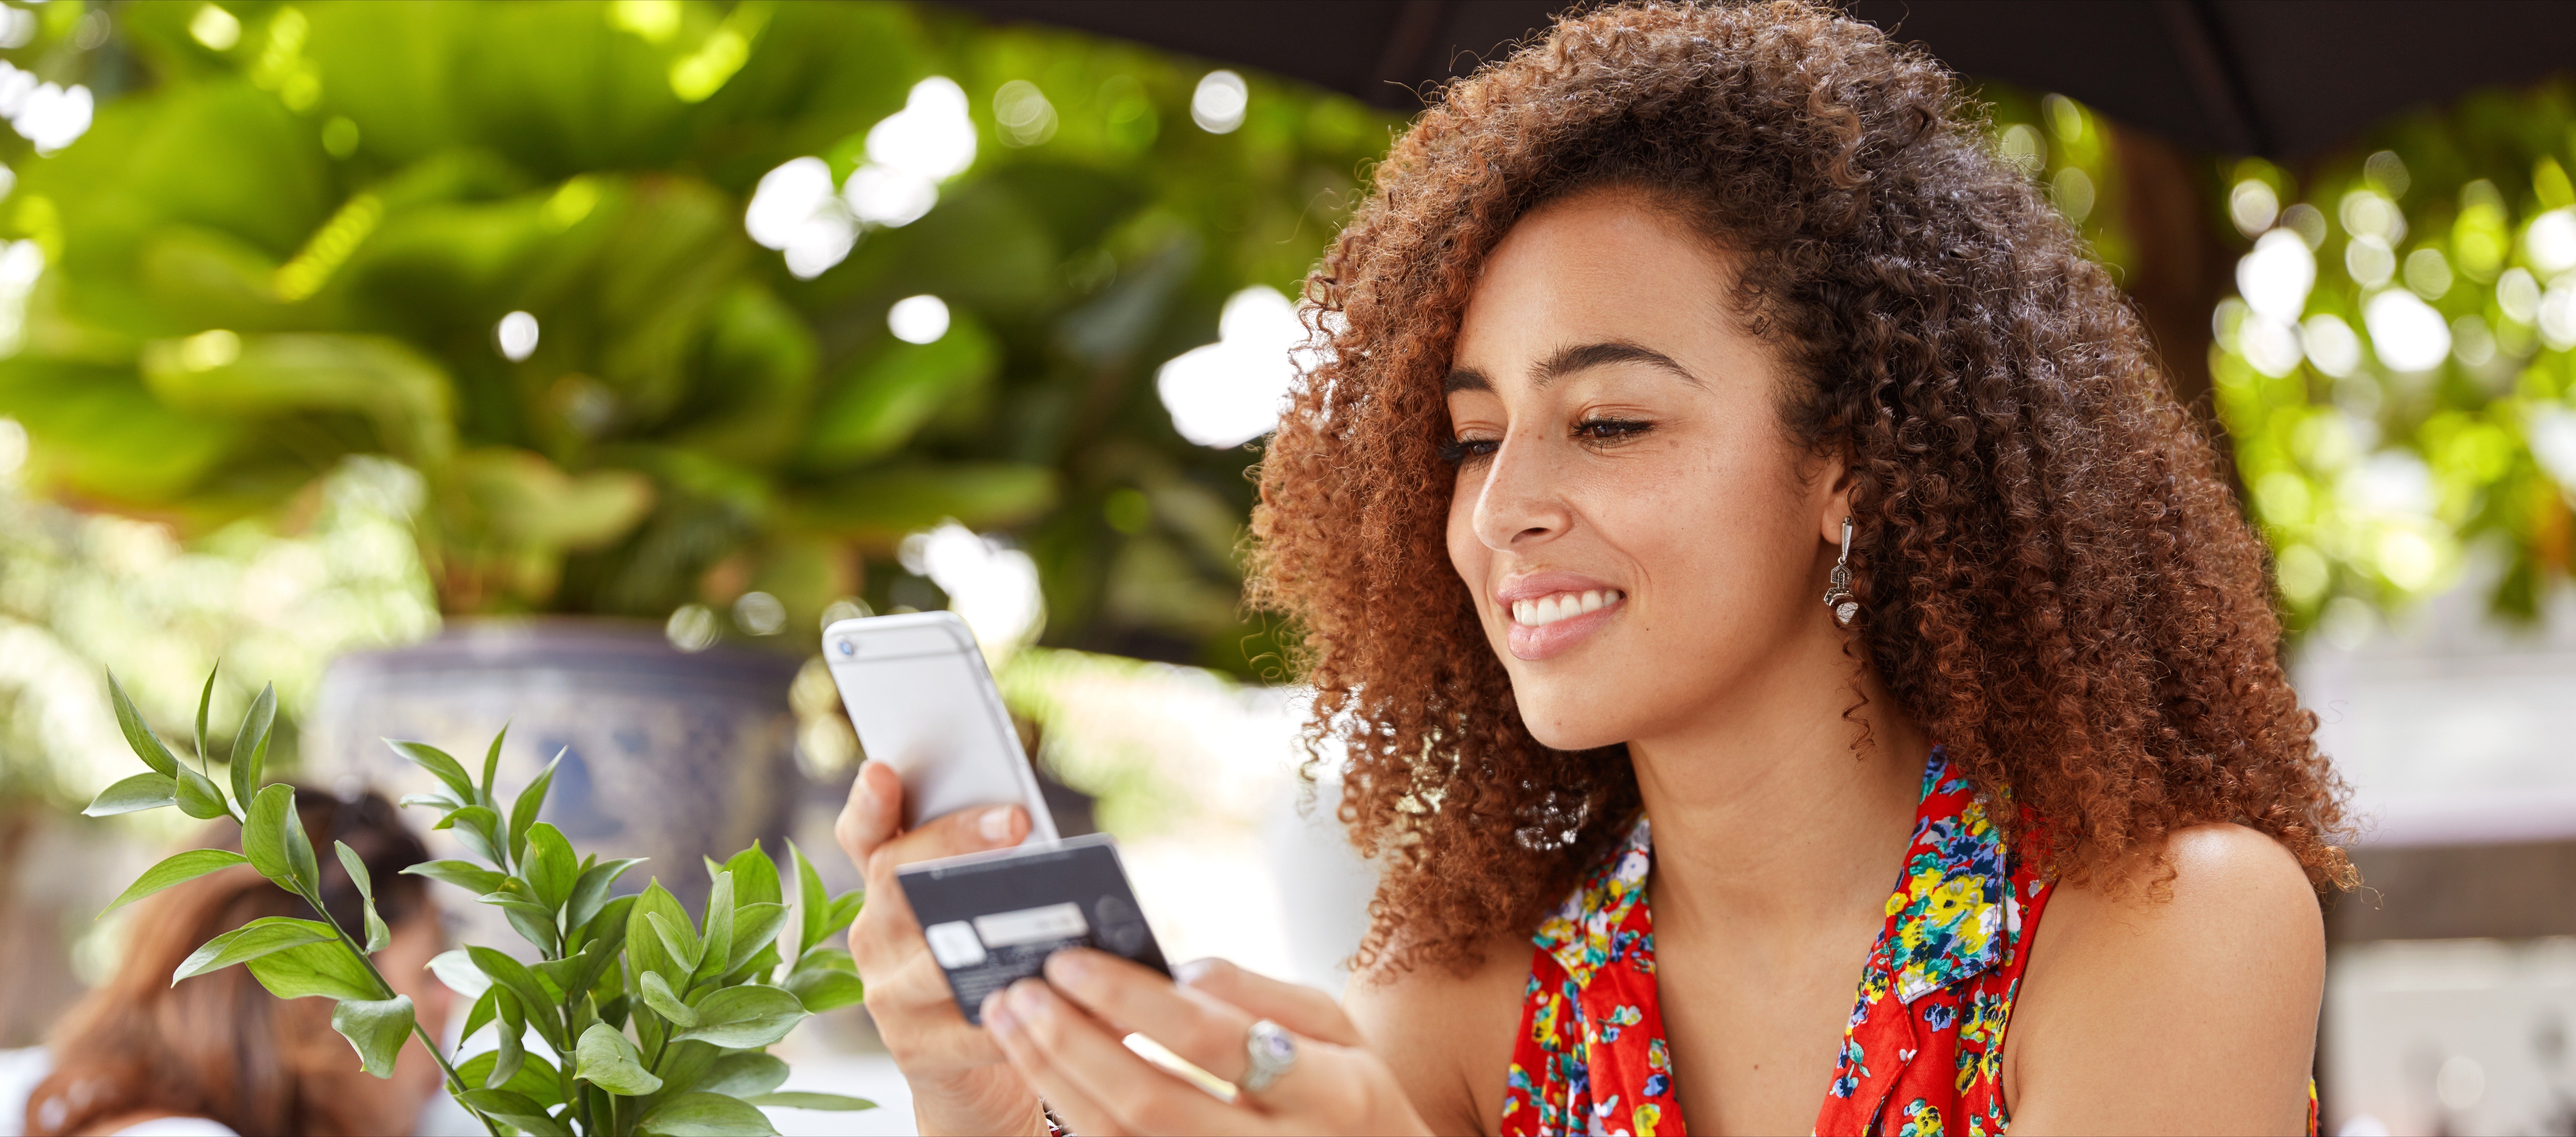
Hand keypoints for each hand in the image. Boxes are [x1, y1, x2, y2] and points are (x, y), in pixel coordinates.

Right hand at [835, 760, 1048, 1136]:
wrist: (980, 1078)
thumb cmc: (989, 971)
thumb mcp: (978, 912)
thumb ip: (991, 872)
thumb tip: (1039, 829)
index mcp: (889, 891)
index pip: (865, 837)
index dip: (870, 804)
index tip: (883, 769)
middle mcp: (875, 936)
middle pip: (897, 879)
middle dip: (954, 844)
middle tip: (1015, 820)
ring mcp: (888, 994)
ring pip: (928, 957)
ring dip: (986, 937)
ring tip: (1041, 915)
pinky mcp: (916, 1050)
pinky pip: (965, 1027)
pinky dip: (1010, 1012)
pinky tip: (1049, 999)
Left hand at [982, 951, 1432, 1135]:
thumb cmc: (1349, 1097)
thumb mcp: (1338, 1031)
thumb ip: (1260, 994)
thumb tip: (1176, 969)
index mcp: (1332, 1093)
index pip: (1212, 1038)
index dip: (1132, 997)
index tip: (1069, 960)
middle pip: (1152, 1102)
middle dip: (1071, 1043)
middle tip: (1018, 992)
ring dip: (1054, 1082)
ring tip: (1011, 1026)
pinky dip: (1076, 1122)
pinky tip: (1045, 1080)